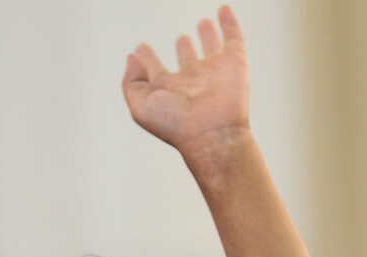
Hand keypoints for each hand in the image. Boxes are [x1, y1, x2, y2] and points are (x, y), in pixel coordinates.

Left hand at [122, 6, 249, 157]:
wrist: (212, 132)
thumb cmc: (176, 125)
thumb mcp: (141, 106)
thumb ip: (132, 82)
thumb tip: (132, 58)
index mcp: (170, 91)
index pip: (156, 71)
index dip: (147, 59)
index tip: (140, 49)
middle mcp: (193, 81)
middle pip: (188, 60)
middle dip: (184, 49)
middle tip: (181, 38)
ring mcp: (214, 72)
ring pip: (211, 48)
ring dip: (207, 35)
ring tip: (202, 23)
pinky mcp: (234, 63)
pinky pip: (233, 37)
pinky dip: (230, 23)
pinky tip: (223, 10)